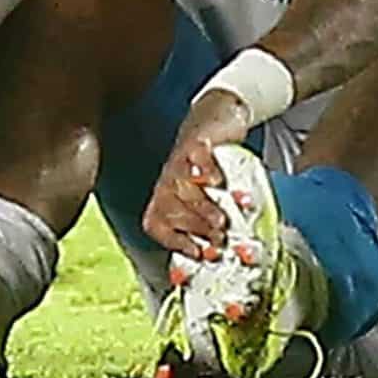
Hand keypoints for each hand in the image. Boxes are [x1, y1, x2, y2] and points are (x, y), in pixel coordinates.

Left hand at [141, 90, 253, 256]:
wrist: (214, 118)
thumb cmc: (208, 166)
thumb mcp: (208, 197)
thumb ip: (208, 226)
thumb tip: (213, 259)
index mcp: (167, 197)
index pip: (156, 223)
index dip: (174, 241)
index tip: (198, 253)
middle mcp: (170, 180)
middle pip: (170, 207)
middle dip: (193, 227)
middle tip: (218, 238)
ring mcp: (182, 159)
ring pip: (183, 185)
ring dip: (202, 205)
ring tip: (221, 219)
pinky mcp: (197, 140)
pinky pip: (196, 154)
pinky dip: (204, 168)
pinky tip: (217, 181)